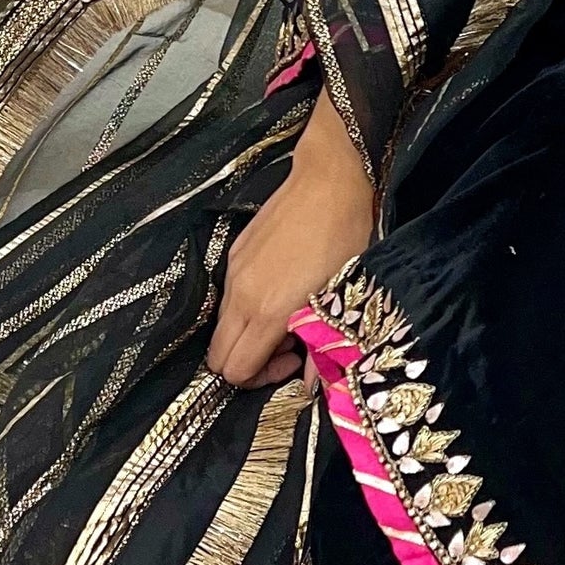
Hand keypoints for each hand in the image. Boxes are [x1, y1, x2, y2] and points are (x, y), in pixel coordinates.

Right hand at [207, 91, 373, 385]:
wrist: (331, 178)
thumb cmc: (347, 238)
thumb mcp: (344, 298)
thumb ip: (323, 349)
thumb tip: (313, 386)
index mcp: (267, 311)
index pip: (235, 371)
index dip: (260, 378)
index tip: (294, 360)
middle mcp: (241, 294)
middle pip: (218, 356)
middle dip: (247, 363)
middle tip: (288, 347)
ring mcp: (233, 272)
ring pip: (222, 327)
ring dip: (248, 335)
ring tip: (287, 316)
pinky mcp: (235, 253)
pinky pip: (228, 298)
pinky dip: (246, 309)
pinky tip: (280, 290)